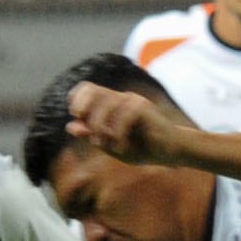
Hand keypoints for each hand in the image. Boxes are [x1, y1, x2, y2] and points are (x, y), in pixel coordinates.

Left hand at [66, 82, 191, 167]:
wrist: (170, 152)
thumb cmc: (143, 149)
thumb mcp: (111, 145)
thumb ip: (92, 135)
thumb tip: (70, 126)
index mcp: (111, 104)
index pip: (86, 88)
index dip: (76, 100)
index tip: (77, 117)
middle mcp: (120, 98)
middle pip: (92, 90)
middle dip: (84, 110)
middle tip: (88, 129)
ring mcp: (132, 100)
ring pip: (106, 104)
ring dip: (100, 126)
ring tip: (104, 144)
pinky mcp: (143, 107)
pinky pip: (123, 116)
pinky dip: (117, 134)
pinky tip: (120, 147)